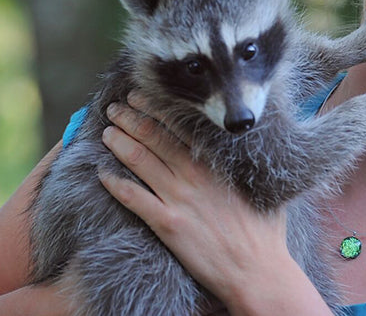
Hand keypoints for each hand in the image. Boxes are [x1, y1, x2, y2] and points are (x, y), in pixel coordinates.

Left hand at [99, 94, 289, 305]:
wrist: (256, 270)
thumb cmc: (264, 230)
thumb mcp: (259, 184)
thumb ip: (244, 161)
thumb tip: (245, 142)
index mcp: (214, 161)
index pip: (178, 123)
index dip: (154, 107)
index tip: (139, 96)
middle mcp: (192, 174)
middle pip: (153, 136)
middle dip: (130, 118)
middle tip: (114, 108)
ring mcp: (177, 198)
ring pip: (139, 160)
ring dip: (118, 143)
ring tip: (106, 132)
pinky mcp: (166, 224)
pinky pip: (132, 198)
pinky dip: (114, 183)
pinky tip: (101, 174)